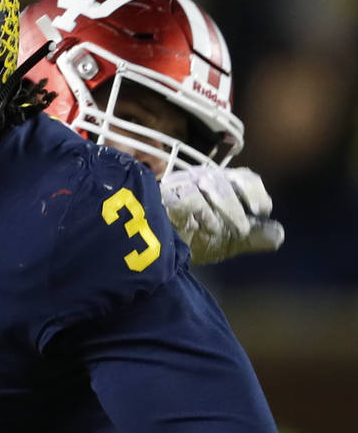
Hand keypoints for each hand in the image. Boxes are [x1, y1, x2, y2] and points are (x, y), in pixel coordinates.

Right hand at [160, 165, 284, 264]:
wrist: (154, 254)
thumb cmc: (191, 240)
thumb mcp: (227, 241)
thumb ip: (253, 238)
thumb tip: (279, 235)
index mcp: (220, 185)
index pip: (243, 178)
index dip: (255, 192)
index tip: (263, 211)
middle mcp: (201, 179)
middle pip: (224, 180)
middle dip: (236, 205)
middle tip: (243, 230)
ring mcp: (180, 185)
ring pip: (206, 183)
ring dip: (220, 207)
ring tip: (221, 231)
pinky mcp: (162, 197)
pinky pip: (185, 196)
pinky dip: (198, 210)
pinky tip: (202, 227)